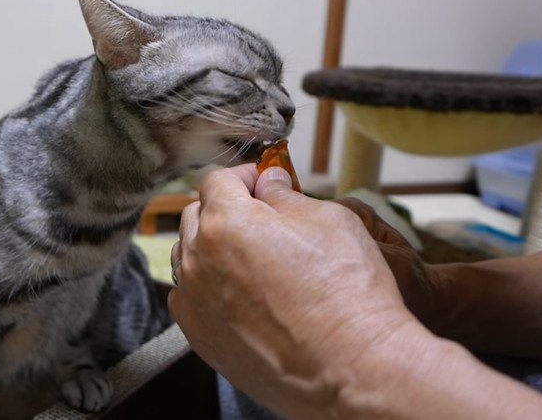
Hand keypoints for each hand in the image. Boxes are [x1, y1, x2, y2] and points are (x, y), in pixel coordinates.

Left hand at [168, 164, 425, 415]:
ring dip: (214, 249)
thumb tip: (270, 183)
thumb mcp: (328, 220)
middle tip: (261, 219)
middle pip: (197, 216)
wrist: (351, 365)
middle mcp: (199, 259)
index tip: (261, 183)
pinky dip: (209, 289)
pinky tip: (243, 296)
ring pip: (190, 258)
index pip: (217, 181)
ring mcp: (194, 300)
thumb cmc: (345, 293)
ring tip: (254, 260)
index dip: (243, 176)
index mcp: (226, 221)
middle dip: (225, 209)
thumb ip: (286, 194)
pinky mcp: (199, 336)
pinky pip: (191, 298)